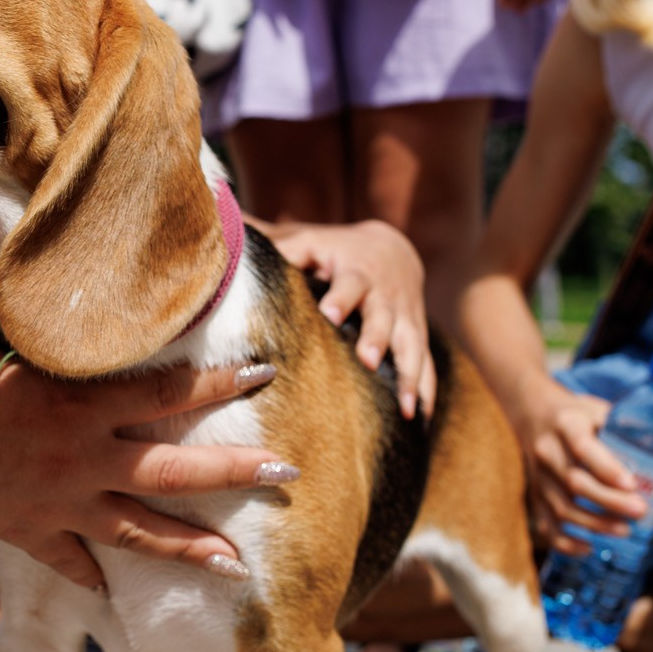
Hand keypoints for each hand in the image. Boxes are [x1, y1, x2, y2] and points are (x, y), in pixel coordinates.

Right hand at [0, 347, 292, 590]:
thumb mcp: (7, 344)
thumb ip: (58, 346)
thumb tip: (89, 316)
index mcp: (81, 399)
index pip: (168, 391)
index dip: (220, 383)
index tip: (264, 374)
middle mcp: (82, 455)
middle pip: (175, 470)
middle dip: (237, 473)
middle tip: (287, 473)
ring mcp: (58, 502)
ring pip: (141, 532)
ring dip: (192, 548)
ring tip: (236, 564)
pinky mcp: (28, 532)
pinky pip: (72, 564)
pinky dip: (94, 578)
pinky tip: (117, 597)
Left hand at [269, 219, 435, 418]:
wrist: (392, 249)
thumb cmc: (334, 251)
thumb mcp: (308, 241)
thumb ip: (275, 244)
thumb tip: (227, 231)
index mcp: (355, 272)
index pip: (349, 283)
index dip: (341, 297)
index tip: (329, 314)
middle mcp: (384, 295)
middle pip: (383, 316)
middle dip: (377, 337)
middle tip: (367, 359)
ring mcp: (405, 317)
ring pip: (411, 345)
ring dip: (408, 375)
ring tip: (406, 408)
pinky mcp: (416, 335)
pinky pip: (426, 364)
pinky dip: (425, 390)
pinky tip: (422, 419)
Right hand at [510, 375, 644, 556]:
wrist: (529, 411)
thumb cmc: (576, 413)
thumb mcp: (598, 410)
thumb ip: (630, 435)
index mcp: (566, 424)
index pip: (583, 446)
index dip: (607, 468)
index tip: (632, 484)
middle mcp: (547, 451)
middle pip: (575, 482)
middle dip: (609, 501)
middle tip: (640, 512)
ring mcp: (537, 476)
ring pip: (561, 507)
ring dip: (594, 523)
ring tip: (625, 530)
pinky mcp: (532, 494)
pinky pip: (545, 524)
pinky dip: (564, 541)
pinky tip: (588, 548)